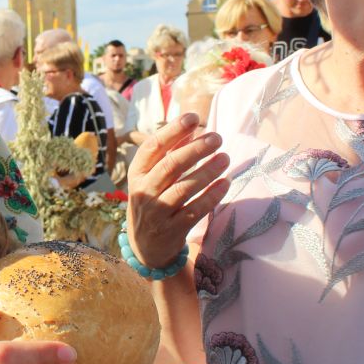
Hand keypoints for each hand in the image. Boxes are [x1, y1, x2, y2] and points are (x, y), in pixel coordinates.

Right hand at [127, 113, 229, 267]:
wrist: (145, 246)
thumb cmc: (153, 201)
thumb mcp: (152, 177)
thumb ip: (170, 153)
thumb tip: (193, 129)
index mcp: (137, 173)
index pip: (153, 147)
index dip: (173, 130)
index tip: (194, 117)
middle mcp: (143, 191)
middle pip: (170, 165)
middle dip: (195, 149)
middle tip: (217, 138)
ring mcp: (157, 212)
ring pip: (184, 188)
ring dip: (207, 171)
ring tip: (225, 158)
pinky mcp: (172, 230)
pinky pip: (195, 210)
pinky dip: (212, 195)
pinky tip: (225, 182)